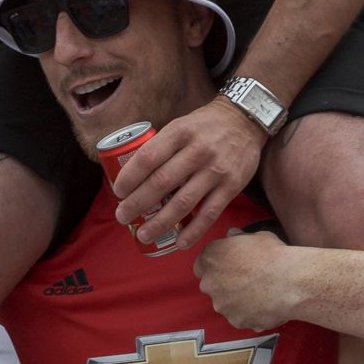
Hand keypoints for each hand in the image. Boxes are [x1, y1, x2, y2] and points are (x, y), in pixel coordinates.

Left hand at [112, 94, 268, 253]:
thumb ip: (161, 146)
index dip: (129, 177)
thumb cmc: (205, 125)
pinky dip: (193, 231)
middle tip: (122, 216)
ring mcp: (216, 170)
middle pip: (161, 182)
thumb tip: (132, 175)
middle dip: (137, 203)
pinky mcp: (232, 186)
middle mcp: (197, 151)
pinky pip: (209, 213)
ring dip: (160, 222)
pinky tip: (179, 242)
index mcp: (180, 132)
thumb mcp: (181, 124)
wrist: (246, 120)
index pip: (148, 157)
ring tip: (143, 234)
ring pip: (184, 202)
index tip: (117, 191)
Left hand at [193, 229, 304, 330]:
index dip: (216, 265)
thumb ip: (238, 238)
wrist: (289, 283)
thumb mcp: (256, 236)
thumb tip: (232, 235)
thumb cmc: (273, 254)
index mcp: (211, 258)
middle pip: (212, 285)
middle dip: (224, 284)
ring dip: (236, 300)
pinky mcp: (235, 321)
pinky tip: (265, 306)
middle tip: (246, 280)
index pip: (202, 264)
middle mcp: (210, 283)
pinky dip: (249, 313)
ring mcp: (221, 305)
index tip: (228, 265)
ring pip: (225, 303)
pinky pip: (240, 317)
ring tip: (260, 294)